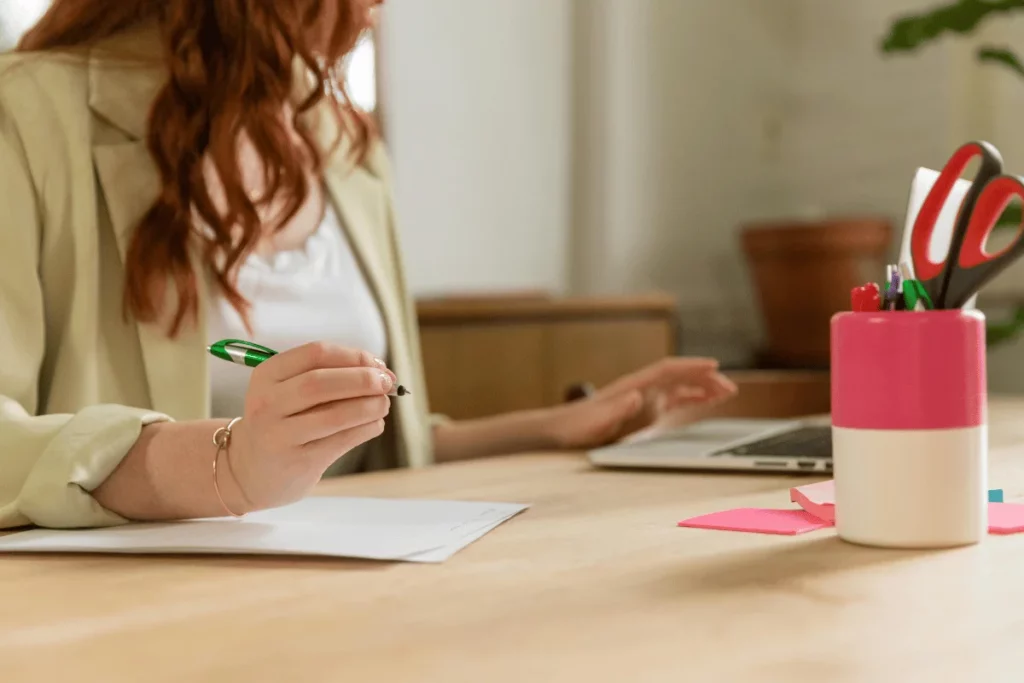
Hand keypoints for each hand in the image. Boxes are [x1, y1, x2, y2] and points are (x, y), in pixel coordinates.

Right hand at [225, 342, 396, 511]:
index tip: (377, 364)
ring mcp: (279, 435)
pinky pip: (342, 440)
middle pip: (322, 383)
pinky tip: (374, 423)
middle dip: (363, 379)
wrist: (249, 470)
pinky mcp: (298, 462)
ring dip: (370, 406)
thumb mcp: (287, 390)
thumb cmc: (281, 422)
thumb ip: (328, 375)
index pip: (315, 353)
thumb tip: (380, 370)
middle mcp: (268, 403)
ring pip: (334, 414)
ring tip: (384, 404)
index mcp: (266, 375)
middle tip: (387, 382)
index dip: (353, 356)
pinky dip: (366, 428)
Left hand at [542, 357, 737, 449]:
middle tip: (729, 388)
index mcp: (634, 386)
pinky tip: (704, 403)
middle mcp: (641, 388)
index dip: (691, 366)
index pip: (668, 370)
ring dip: (702, 388)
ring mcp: (644, 398)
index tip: (714, 365)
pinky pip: (673, 401)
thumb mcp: (597, 419)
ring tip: (725, 393)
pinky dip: (691, 399)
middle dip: (705, 379)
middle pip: (679, 377)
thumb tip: (637, 395)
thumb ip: (618, 407)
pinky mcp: (643, 410)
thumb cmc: (578, 424)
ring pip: (680, 388)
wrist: (562, 430)